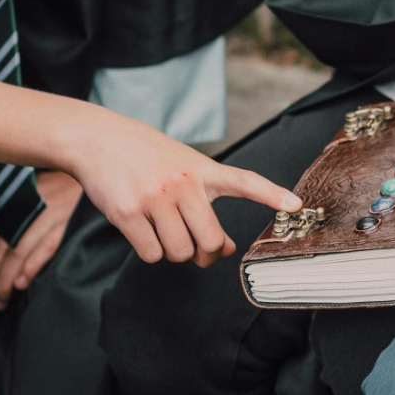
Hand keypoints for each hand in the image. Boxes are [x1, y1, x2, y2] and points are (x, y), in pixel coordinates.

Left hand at [0, 169, 82, 309]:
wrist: (79, 161)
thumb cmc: (45, 184)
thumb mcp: (20, 197)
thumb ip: (5, 224)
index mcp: (6, 205)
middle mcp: (21, 211)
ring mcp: (43, 216)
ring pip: (18, 254)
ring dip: (5, 281)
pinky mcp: (63, 220)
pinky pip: (46, 247)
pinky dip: (33, 266)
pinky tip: (22, 284)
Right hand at [60, 113, 301, 267]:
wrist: (97, 139)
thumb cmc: (146, 158)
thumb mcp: (182, 171)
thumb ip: (206, 204)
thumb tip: (227, 249)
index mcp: (201, 169)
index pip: (244, 181)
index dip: (271, 194)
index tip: (297, 204)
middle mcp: (182, 182)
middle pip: (211, 241)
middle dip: (205, 254)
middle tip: (196, 250)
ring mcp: (155, 197)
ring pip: (180, 252)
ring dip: (174, 252)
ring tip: (163, 230)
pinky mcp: (128, 212)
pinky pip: (151, 254)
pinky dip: (150, 251)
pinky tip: (142, 230)